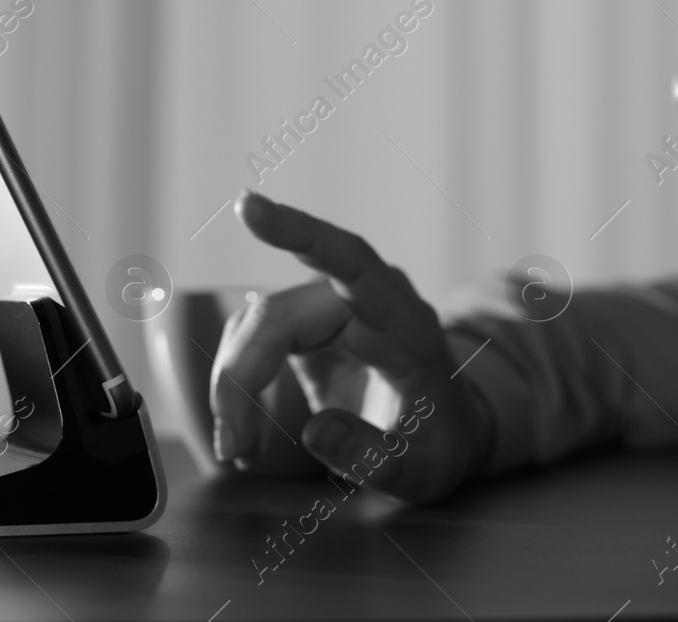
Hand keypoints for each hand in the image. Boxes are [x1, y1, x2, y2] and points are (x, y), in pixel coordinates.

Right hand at [209, 191, 493, 502]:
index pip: (351, 262)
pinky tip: (245, 435)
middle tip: (232, 450)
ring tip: (239, 451)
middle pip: (279, 316)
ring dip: (234, 385)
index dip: (300, 233)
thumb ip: (377, 456)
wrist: (445, 429)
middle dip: (241, 378)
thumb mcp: (423, 470)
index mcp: (406, 322)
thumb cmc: (440, 442)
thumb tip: (316, 432)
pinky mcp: (306, 325)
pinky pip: (254, 338)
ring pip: (257, 324)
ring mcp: (332, 308)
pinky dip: (238, 385)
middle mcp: (366, 301)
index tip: (249, 207)